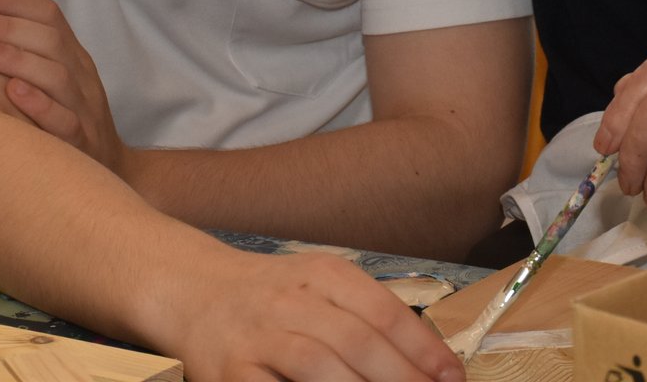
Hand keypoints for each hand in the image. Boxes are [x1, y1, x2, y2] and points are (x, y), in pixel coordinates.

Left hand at [0, 0, 129, 177]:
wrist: (111, 170)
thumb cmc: (68, 120)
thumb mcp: (57, 81)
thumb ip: (28, 55)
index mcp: (75, 58)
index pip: (50, 16)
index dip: (12, 1)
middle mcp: (82, 78)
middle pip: (50, 40)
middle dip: (4, 25)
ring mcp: (84, 110)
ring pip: (55, 75)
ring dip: (13, 58)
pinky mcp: (82, 144)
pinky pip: (64, 122)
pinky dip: (39, 105)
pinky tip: (12, 92)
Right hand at [159, 249, 464, 381]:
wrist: (194, 291)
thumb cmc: (273, 296)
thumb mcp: (322, 285)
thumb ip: (366, 316)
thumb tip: (426, 361)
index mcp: (326, 275)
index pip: (385, 312)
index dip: (423, 349)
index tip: (451, 378)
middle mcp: (293, 300)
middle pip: (358, 342)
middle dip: (402, 377)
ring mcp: (260, 336)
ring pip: (319, 366)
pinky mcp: (231, 371)